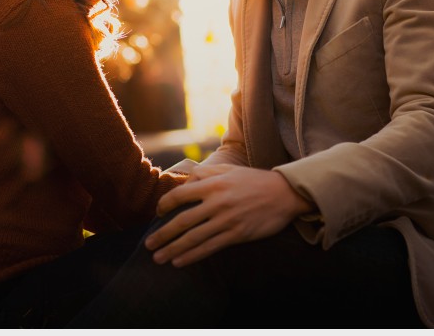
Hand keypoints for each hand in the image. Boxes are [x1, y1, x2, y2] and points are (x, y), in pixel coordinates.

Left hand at [144, 164, 313, 266]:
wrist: (284, 193)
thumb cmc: (254, 181)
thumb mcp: (229, 170)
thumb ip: (206, 174)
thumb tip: (185, 181)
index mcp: (213, 184)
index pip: (179, 195)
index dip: (164, 205)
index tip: (157, 214)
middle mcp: (217, 202)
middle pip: (182, 221)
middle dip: (162, 234)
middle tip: (149, 244)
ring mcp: (227, 220)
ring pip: (193, 238)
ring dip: (173, 249)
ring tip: (158, 258)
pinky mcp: (237, 234)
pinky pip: (210, 247)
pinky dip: (193, 256)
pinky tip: (180, 262)